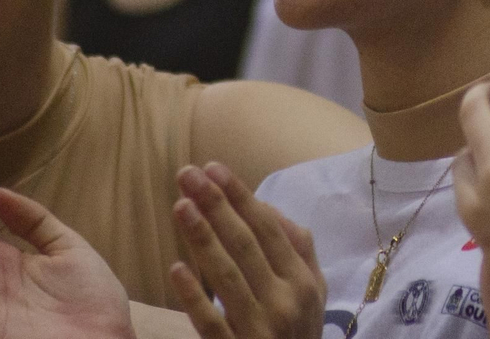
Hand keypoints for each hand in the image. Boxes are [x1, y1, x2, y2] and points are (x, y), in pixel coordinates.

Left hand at [167, 162, 324, 338]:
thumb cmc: (298, 335)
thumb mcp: (313, 294)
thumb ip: (299, 251)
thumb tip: (271, 209)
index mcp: (303, 282)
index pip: (269, 229)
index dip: (241, 196)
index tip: (214, 168)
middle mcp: (285, 302)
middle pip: (245, 244)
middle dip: (216, 205)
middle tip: (188, 173)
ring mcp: (259, 329)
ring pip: (227, 276)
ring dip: (202, 237)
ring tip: (180, 205)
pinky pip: (211, 323)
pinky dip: (194, 296)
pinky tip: (176, 269)